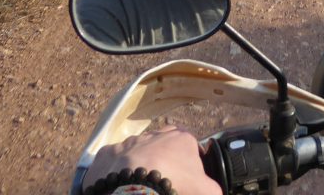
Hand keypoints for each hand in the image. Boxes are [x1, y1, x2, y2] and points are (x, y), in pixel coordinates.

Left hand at [84, 127, 220, 194]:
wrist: (133, 190)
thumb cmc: (174, 185)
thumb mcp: (206, 190)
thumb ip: (213, 188)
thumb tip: (215, 191)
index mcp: (181, 138)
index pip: (190, 144)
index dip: (189, 161)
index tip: (188, 177)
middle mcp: (155, 134)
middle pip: (164, 142)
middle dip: (165, 156)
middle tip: (166, 178)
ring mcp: (130, 141)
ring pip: (138, 149)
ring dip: (140, 162)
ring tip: (141, 185)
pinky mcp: (108, 153)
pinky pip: (114, 160)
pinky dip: (116, 171)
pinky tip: (120, 185)